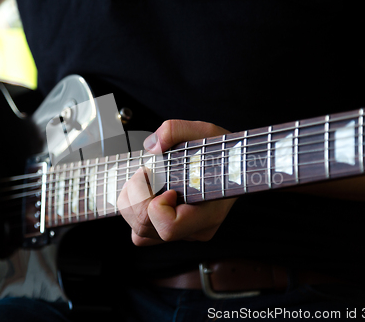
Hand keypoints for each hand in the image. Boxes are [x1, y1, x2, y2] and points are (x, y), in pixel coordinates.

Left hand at [118, 120, 236, 245]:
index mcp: (209, 213)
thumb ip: (176, 130)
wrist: (232, 166)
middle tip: (145, 172)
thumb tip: (152, 146)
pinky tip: (145, 194)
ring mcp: (183, 234)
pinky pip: (142, 234)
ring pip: (140, 234)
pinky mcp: (172, 233)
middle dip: (136, 197)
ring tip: (143, 180)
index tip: (165, 185)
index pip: (169, 227)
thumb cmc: (221, 153)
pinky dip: (136, 214)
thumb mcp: (205, 133)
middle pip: (146, 228)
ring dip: (132, 204)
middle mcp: (196, 229)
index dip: (155, 206)